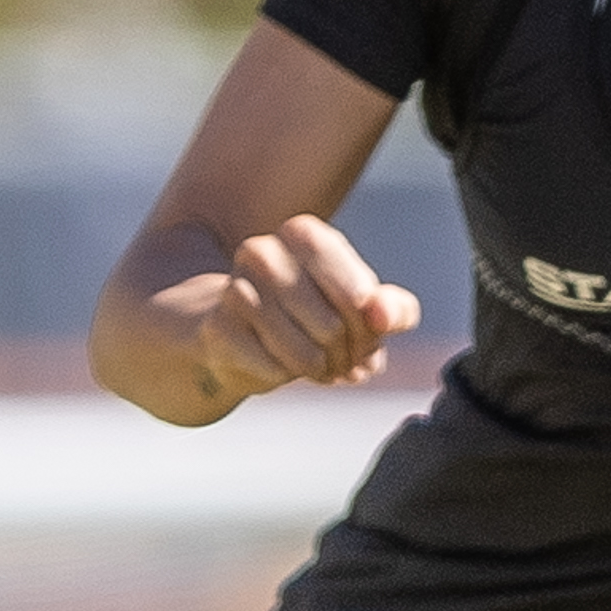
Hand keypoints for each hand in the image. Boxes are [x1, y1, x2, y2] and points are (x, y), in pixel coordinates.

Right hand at [180, 215, 420, 406]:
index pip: (358, 296)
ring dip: (320, 371)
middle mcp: (264, 252)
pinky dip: (286, 376)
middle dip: (346, 355)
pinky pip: (274, 370)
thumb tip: (380, 315)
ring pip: (306, 354)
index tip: (366, 337)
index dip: (369, 330)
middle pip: (333, 328)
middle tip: (341, 358)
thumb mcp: (364, 308)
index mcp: (303, 233)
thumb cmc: (314, 313)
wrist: (241, 330)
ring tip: (318, 365)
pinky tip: (281, 366)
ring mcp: (236, 288)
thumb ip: (392, 309)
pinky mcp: (218, 328)